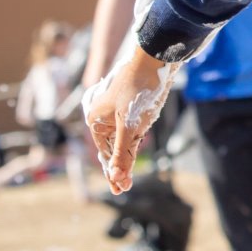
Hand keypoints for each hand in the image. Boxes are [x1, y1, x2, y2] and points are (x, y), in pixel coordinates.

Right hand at [84, 49, 171, 193]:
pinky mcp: (131, 107)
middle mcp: (103, 117)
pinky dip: (133, 140)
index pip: (105, 154)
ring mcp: (117, 112)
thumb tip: (117, 176)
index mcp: (96, 121)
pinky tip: (136, 147)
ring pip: (122, 140)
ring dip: (127, 155)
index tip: (120, 191)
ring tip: (127, 176)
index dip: (112, 173)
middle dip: (119, 167)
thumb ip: (123, 152)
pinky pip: (130, 129)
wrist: (155, 60)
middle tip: (125, 188)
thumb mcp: (130, 126)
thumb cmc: (139, 90)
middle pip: (112, 149)